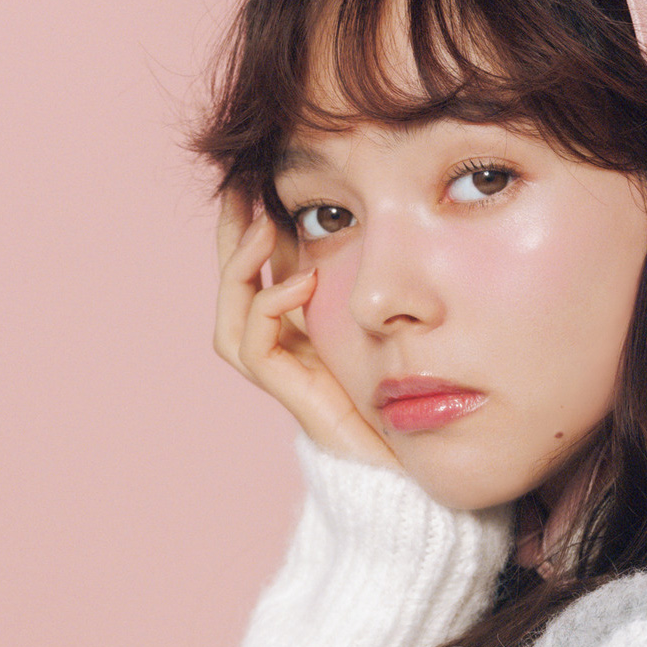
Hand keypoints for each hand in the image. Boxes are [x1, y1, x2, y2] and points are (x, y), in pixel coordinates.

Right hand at [213, 186, 397, 467]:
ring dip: (241, 270)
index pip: (263, 276)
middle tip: (238, 187)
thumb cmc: (412, 399)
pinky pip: (256, 347)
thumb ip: (372, 286)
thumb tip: (371, 225)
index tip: (259, 181)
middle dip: (232, 239)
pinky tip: (300, 280)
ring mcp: (287, 376)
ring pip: (232, 320)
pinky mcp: (294, 395)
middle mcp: (288, 353)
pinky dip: (269, 308)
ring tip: (262, 226)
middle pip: (235, 292)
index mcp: (305, 333)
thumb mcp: (392, 325)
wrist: (415, 464)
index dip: (253, 230)